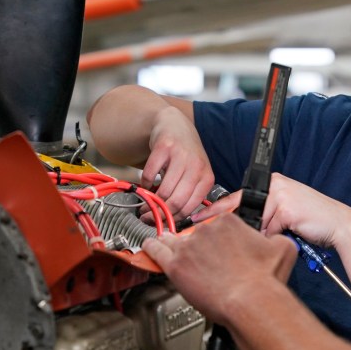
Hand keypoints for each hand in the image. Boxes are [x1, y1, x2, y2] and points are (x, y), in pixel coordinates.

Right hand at [140, 105, 214, 220]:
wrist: (175, 125)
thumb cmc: (185, 156)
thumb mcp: (195, 175)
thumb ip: (188, 195)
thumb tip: (173, 221)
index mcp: (207, 178)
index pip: (190, 208)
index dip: (173, 219)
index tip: (161, 224)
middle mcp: (197, 167)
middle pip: (176, 202)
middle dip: (159, 214)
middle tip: (146, 217)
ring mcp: (181, 156)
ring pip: (163, 191)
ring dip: (150, 201)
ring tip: (144, 204)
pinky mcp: (165, 147)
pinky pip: (150, 175)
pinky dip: (144, 183)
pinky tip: (146, 183)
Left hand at [143, 213, 297, 322]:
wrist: (251, 301)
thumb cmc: (265, 279)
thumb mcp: (282, 248)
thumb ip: (272, 238)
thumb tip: (271, 240)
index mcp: (228, 222)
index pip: (216, 223)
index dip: (218, 237)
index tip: (218, 246)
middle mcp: (206, 230)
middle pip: (195, 233)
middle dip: (199, 245)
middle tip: (205, 261)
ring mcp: (188, 247)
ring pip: (173, 240)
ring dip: (171, 243)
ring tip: (168, 248)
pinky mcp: (175, 266)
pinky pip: (156, 252)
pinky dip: (151, 249)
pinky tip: (148, 248)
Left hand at [198, 173, 350, 247]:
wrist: (338, 225)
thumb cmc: (311, 223)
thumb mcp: (282, 216)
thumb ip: (261, 217)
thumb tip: (232, 232)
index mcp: (271, 184)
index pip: (236, 198)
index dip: (215, 213)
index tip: (195, 221)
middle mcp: (274, 184)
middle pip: (241, 210)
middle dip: (236, 230)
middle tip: (239, 239)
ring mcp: (279, 194)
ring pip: (255, 223)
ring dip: (262, 236)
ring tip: (276, 238)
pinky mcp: (285, 207)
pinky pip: (268, 229)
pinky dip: (275, 238)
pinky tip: (287, 236)